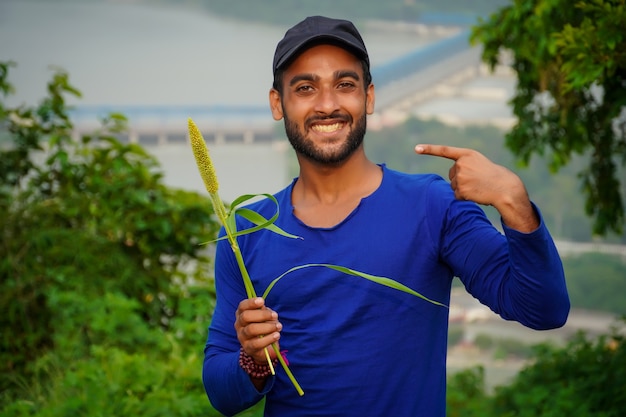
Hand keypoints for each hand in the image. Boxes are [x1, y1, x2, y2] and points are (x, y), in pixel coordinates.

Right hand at [235, 297, 281, 363]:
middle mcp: (239, 325)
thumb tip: (263, 308)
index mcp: (242, 314)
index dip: (251, 303)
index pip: (242, 306)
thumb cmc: (264, 326)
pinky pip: (257, 343)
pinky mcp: (248, 348)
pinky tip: (277, 335)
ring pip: (251, 329)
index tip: (262, 301)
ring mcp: (242, 337)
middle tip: (275, 315)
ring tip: (279, 326)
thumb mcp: (264, 316)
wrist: (265, 347)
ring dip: (268, 327)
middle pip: (245, 316)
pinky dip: (269, 338)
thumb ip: (263, 311)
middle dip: (262, 315)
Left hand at [415, 144, 538, 231]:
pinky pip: (456, 195)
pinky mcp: (461, 189)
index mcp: (467, 154)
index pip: (444, 151)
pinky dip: (464, 197)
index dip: (429, 149)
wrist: (505, 187)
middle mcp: (462, 164)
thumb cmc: (493, 176)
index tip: (416, 148)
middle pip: (452, 174)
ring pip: (454, 185)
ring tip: (478, 186)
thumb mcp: (479, 164)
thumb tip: (452, 179)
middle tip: (477, 180)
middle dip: (461, 179)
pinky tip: (476, 193)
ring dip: (463, 188)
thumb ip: (464, 165)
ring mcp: (461, 177)